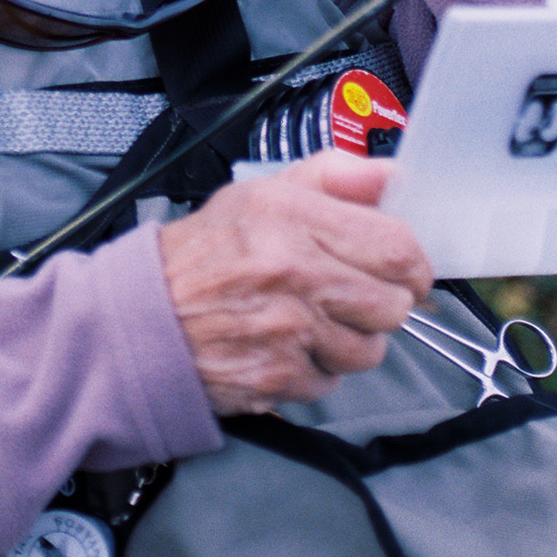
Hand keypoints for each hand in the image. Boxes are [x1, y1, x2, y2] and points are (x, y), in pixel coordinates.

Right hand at [157, 157, 433, 412]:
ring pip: (369, 350)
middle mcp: (294, 271)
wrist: (142, 317)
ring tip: (312, 322)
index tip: (406, 271)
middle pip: (392, 305)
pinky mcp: (279, 377)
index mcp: (292, 216)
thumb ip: (332, 177)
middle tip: (353, 296)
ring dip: (350, 341)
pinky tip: (286, 347)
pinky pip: (332, 382)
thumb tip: (393, 175)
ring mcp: (288, 329)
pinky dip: (316, 370)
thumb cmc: (206, 254)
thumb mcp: (261, 194)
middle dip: (382, 305)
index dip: (414, 265)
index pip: (397, 248)